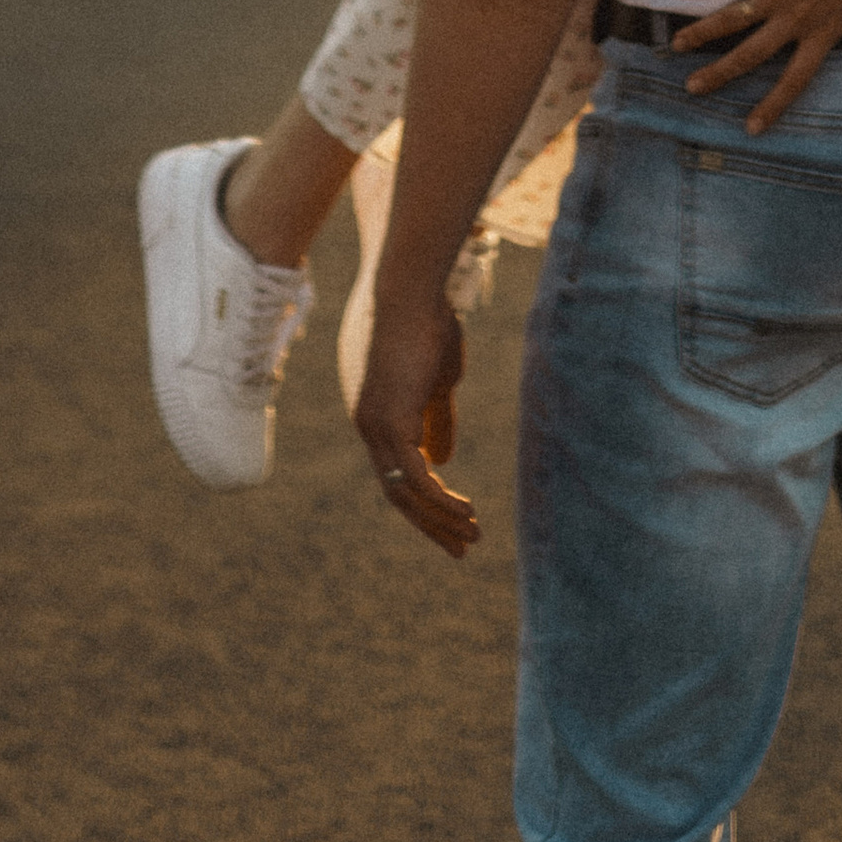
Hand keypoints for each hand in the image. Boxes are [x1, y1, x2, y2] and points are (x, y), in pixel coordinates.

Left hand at [352, 284, 476, 558]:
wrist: (413, 294)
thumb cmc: (429, 327)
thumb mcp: (437, 382)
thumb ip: (435, 420)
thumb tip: (442, 460)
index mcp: (378, 418)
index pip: (396, 476)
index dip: (425, 505)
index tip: (454, 526)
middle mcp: (369, 428)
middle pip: (397, 494)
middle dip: (431, 524)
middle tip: (462, 547)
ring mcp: (376, 427)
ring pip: (405, 493)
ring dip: (440, 518)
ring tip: (471, 534)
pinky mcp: (391, 422)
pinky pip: (415, 477)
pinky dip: (440, 499)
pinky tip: (465, 511)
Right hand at [670, 0, 841, 134]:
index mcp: (821, 32)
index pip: (795, 79)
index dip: (773, 105)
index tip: (751, 127)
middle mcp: (794, 18)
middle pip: (751, 55)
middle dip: (721, 74)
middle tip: (693, 89)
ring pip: (731, 20)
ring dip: (703, 34)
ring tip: (677, 47)